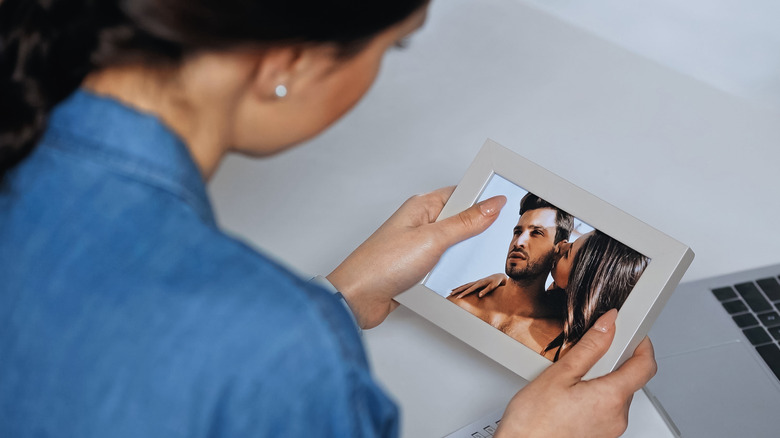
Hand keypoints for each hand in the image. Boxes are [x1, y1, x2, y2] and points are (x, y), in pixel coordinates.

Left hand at [327, 187, 505, 328]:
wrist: (356, 299)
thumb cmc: (382, 264)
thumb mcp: (432, 239)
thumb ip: (465, 222)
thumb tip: (493, 203)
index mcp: (421, 206)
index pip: (460, 194)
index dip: (482, 199)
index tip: (506, 206)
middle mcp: (419, 224)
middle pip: (459, 223)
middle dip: (476, 233)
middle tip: (495, 240)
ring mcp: (417, 248)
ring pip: (453, 249)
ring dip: (462, 258)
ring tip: (474, 263)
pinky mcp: (415, 270)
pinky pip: (443, 268)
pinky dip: (450, 274)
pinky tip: (458, 280)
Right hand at [449, 273, 506, 298]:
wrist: (498, 277)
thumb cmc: (496, 283)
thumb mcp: (492, 287)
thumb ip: (486, 291)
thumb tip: (479, 295)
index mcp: (479, 283)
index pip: (470, 289)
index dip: (464, 293)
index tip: (458, 297)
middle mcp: (476, 282)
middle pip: (465, 286)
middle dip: (458, 290)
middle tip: (451, 294)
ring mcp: (475, 282)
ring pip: (464, 285)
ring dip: (458, 288)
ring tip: (451, 292)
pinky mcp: (476, 283)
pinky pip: (467, 285)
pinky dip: (462, 287)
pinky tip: (458, 289)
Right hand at [495, 309, 656, 437]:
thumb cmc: (534, 421)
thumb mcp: (560, 374)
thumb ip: (590, 347)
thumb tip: (608, 325)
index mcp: (611, 397)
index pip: (645, 365)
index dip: (642, 344)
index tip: (632, 333)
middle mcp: (617, 417)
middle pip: (629, 380)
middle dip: (612, 364)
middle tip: (586, 356)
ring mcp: (610, 431)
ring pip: (615, 396)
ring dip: (600, 383)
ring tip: (570, 382)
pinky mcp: (600, 437)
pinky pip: (605, 411)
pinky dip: (594, 400)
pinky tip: (569, 399)